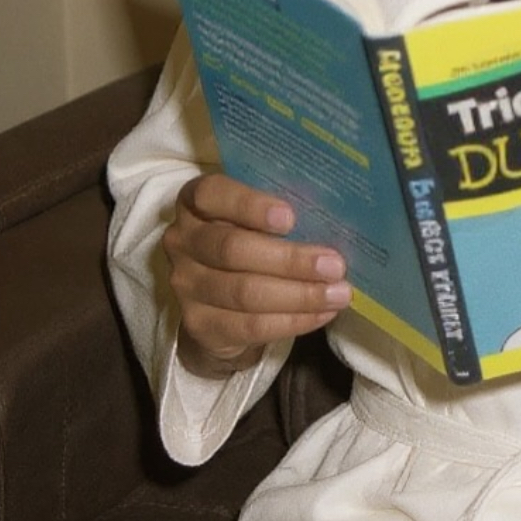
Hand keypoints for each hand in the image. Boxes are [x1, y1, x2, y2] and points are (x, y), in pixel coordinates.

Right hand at [163, 174, 350, 376]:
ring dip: (299, 295)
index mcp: (196, 202)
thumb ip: (281, 212)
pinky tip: (322, 314)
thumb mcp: (257, 217)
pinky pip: (250, 325)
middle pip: (233, 249)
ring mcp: (186, 285)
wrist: (219, 301)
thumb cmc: (251, 240)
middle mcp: (182, 240)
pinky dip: (292, 321)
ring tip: (339, 293)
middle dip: (290, 260)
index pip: (212, 194)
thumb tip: (337, 217)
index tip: (290, 217)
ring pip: (244, 292)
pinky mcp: (199, 324)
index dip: (249, 205)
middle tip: (335, 265)